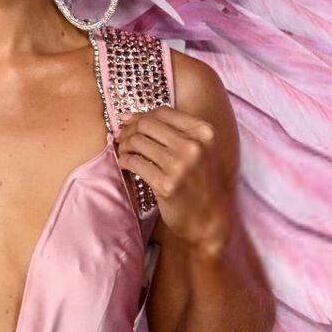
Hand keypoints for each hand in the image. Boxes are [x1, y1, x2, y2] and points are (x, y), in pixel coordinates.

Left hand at [113, 106, 230, 248]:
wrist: (210, 219)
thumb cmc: (201, 182)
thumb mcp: (201, 150)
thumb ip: (174, 131)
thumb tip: (130, 117)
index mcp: (204, 133)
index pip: (163, 112)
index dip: (141, 115)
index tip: (129, 121)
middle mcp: (193, 146)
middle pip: (147, 125)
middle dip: (129, 129)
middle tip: (121, 137)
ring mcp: (179, 166)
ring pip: (137, 142)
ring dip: (124, 145)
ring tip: (123, 151)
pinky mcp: (165, 184)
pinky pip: (134, 162)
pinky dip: (124, 160)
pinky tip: (125, 164)